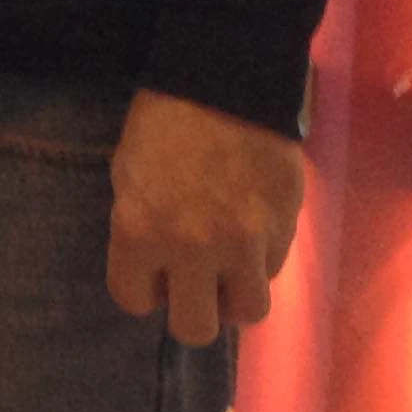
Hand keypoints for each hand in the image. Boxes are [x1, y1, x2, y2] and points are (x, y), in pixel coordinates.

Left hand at [106, 87, 304, 343]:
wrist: (225, 83)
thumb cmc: (161, 123)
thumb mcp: (127, 172)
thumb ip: (140, 227)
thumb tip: (156, 270)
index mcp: (139, 228)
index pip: (132, 299)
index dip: (141, 289)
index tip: (149, 274)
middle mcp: (191, 246)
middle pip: (195, 328)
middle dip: (191, 309)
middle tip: (191, 282)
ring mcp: (244, 243)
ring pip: (246, 312)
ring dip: (233, 295)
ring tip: (226, 267)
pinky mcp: (284, 232)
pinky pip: (272, 273)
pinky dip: (259, 264)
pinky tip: (249, 233)